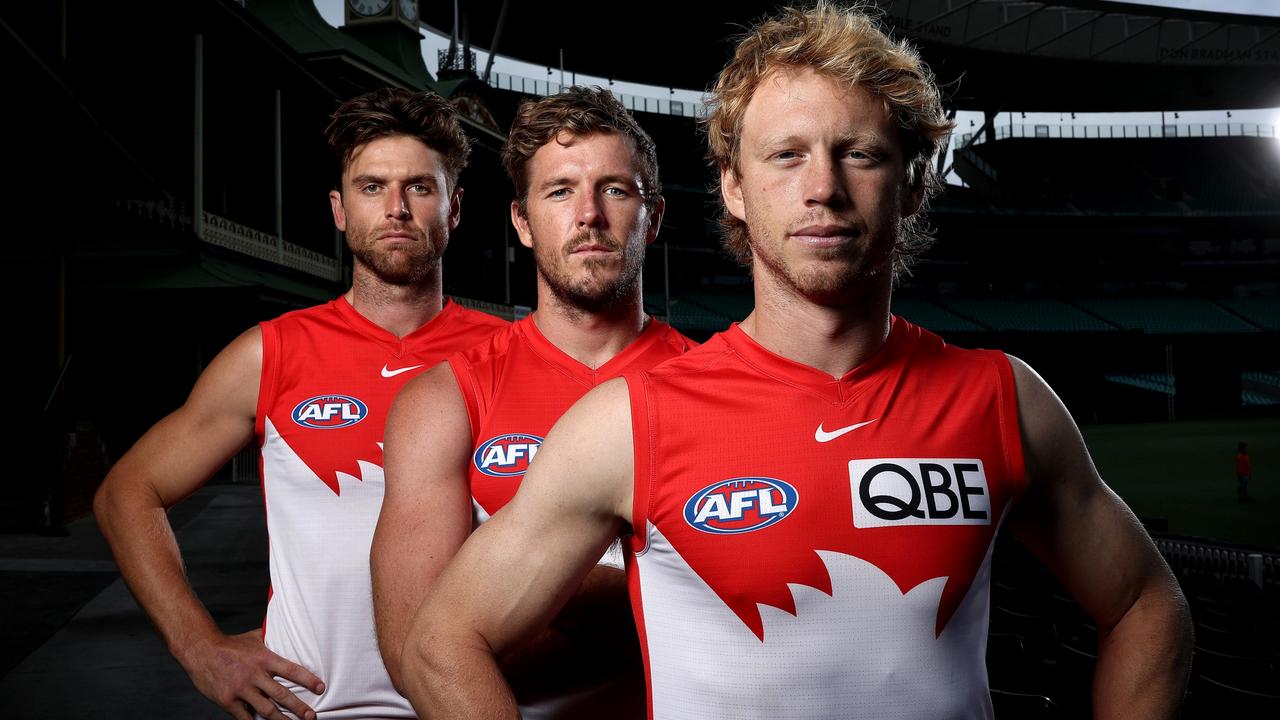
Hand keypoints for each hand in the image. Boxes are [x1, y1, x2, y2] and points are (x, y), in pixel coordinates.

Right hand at [180, 629, 324, 719]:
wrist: (200, 649)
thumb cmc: (230, 644)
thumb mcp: (254, 637)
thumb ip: (271, 640)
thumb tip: (289, 634)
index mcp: (264, 658)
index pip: (291, 670)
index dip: (308, 680)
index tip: (321, 688)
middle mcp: (254, 674)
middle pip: (281, 694)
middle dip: (299, 708)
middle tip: (312, 716)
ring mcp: (240, 689)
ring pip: (266, 709)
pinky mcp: (227, 700)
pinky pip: (244, 717)